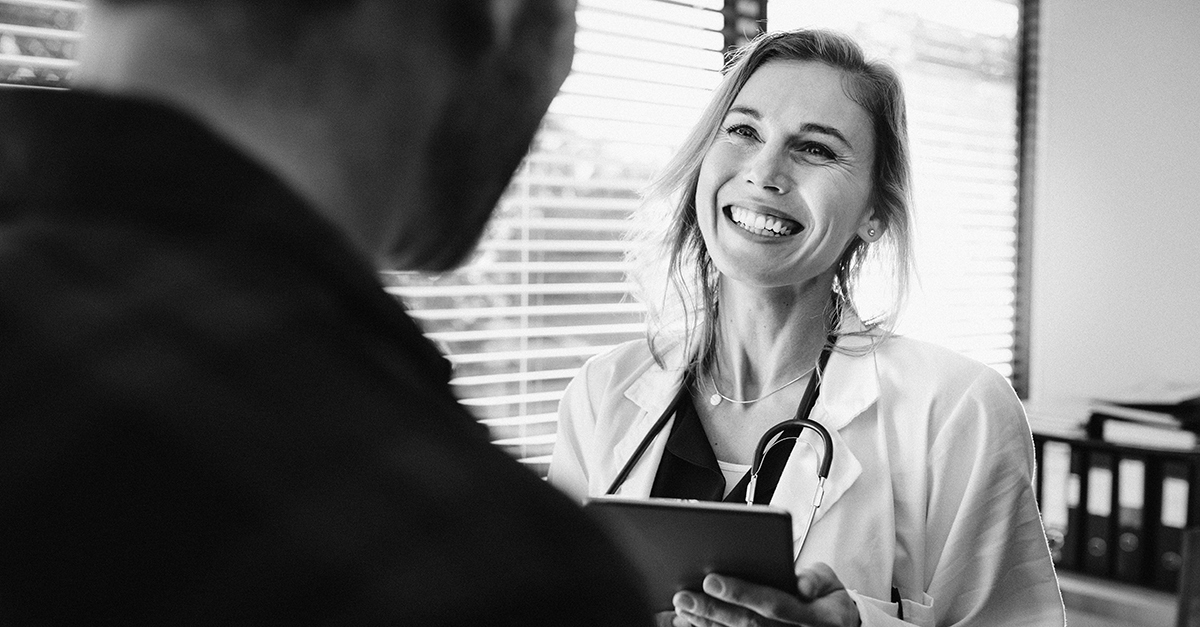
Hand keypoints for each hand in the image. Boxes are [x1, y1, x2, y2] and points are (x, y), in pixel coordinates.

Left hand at [671, 563, 860, 626]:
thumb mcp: (829, 582)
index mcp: (813, 616)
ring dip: (706, 624)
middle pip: (749, 625)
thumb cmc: (826, 598)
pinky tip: (689, 623)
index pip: (774, 605)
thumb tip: (802, 585)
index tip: (712, 580)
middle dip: (713, 610)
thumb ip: (815, 579)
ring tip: (682, 608)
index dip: (742, 593)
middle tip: (685, 596)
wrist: (837, 625)